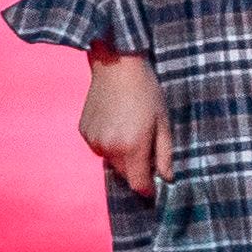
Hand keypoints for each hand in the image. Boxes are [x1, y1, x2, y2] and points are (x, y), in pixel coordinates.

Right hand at [80, 50, 168, 196]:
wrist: (117, 65)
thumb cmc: (146, 91)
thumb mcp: (163, 122)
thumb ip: (164, 154)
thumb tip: (167, 178)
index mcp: (132, 147)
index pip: (138, 185)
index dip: (148, 187)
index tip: (154, 182)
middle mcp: (110, 148)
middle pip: (125, 174)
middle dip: (136, 168)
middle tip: (145, 143)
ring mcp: (94, 140)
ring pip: (111, 161)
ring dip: (121, 154)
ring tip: (129, 127)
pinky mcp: (84, 132)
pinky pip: (100, 147)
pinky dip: (108, 142)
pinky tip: (115, 121)